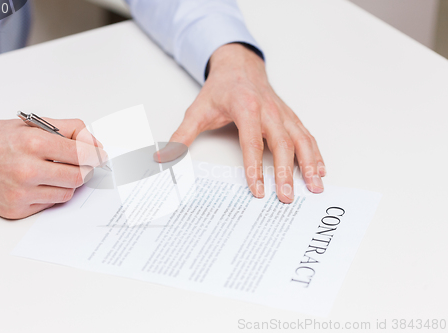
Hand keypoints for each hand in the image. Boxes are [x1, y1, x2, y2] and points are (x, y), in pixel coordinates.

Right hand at [0, 118, 107, 218]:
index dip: (95, 155)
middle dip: (86, 170)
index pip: (82, 153)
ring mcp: (21, 193)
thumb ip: (67, 129)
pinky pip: (49, 204)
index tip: (100, 156)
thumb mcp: (30, 124)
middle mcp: (27, 169)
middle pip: (79, 176)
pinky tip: (40, 183)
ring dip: (69, 183)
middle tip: (83, 165)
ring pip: (67, 193)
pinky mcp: (16, 210)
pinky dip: (51, 194)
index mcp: (33, 143)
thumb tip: (94, 143)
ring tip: (56, 172)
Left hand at [157, 43, 324, 202]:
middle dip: (286, 172)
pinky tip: (320, 171)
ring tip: (316, 187)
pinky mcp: (290, 117)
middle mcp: (269, 110)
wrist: (239, 67)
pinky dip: (316, 154)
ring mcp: (283, 114)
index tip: (258, 190)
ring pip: (301, 140)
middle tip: (286, 196)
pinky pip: (307, 136)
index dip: (254, 167)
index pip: (251, 141)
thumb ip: (182, 135)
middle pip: (281, 143)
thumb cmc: (220, 90)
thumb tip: (163, 157)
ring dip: (310, 164)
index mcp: (246, 107)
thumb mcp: (197, 110)